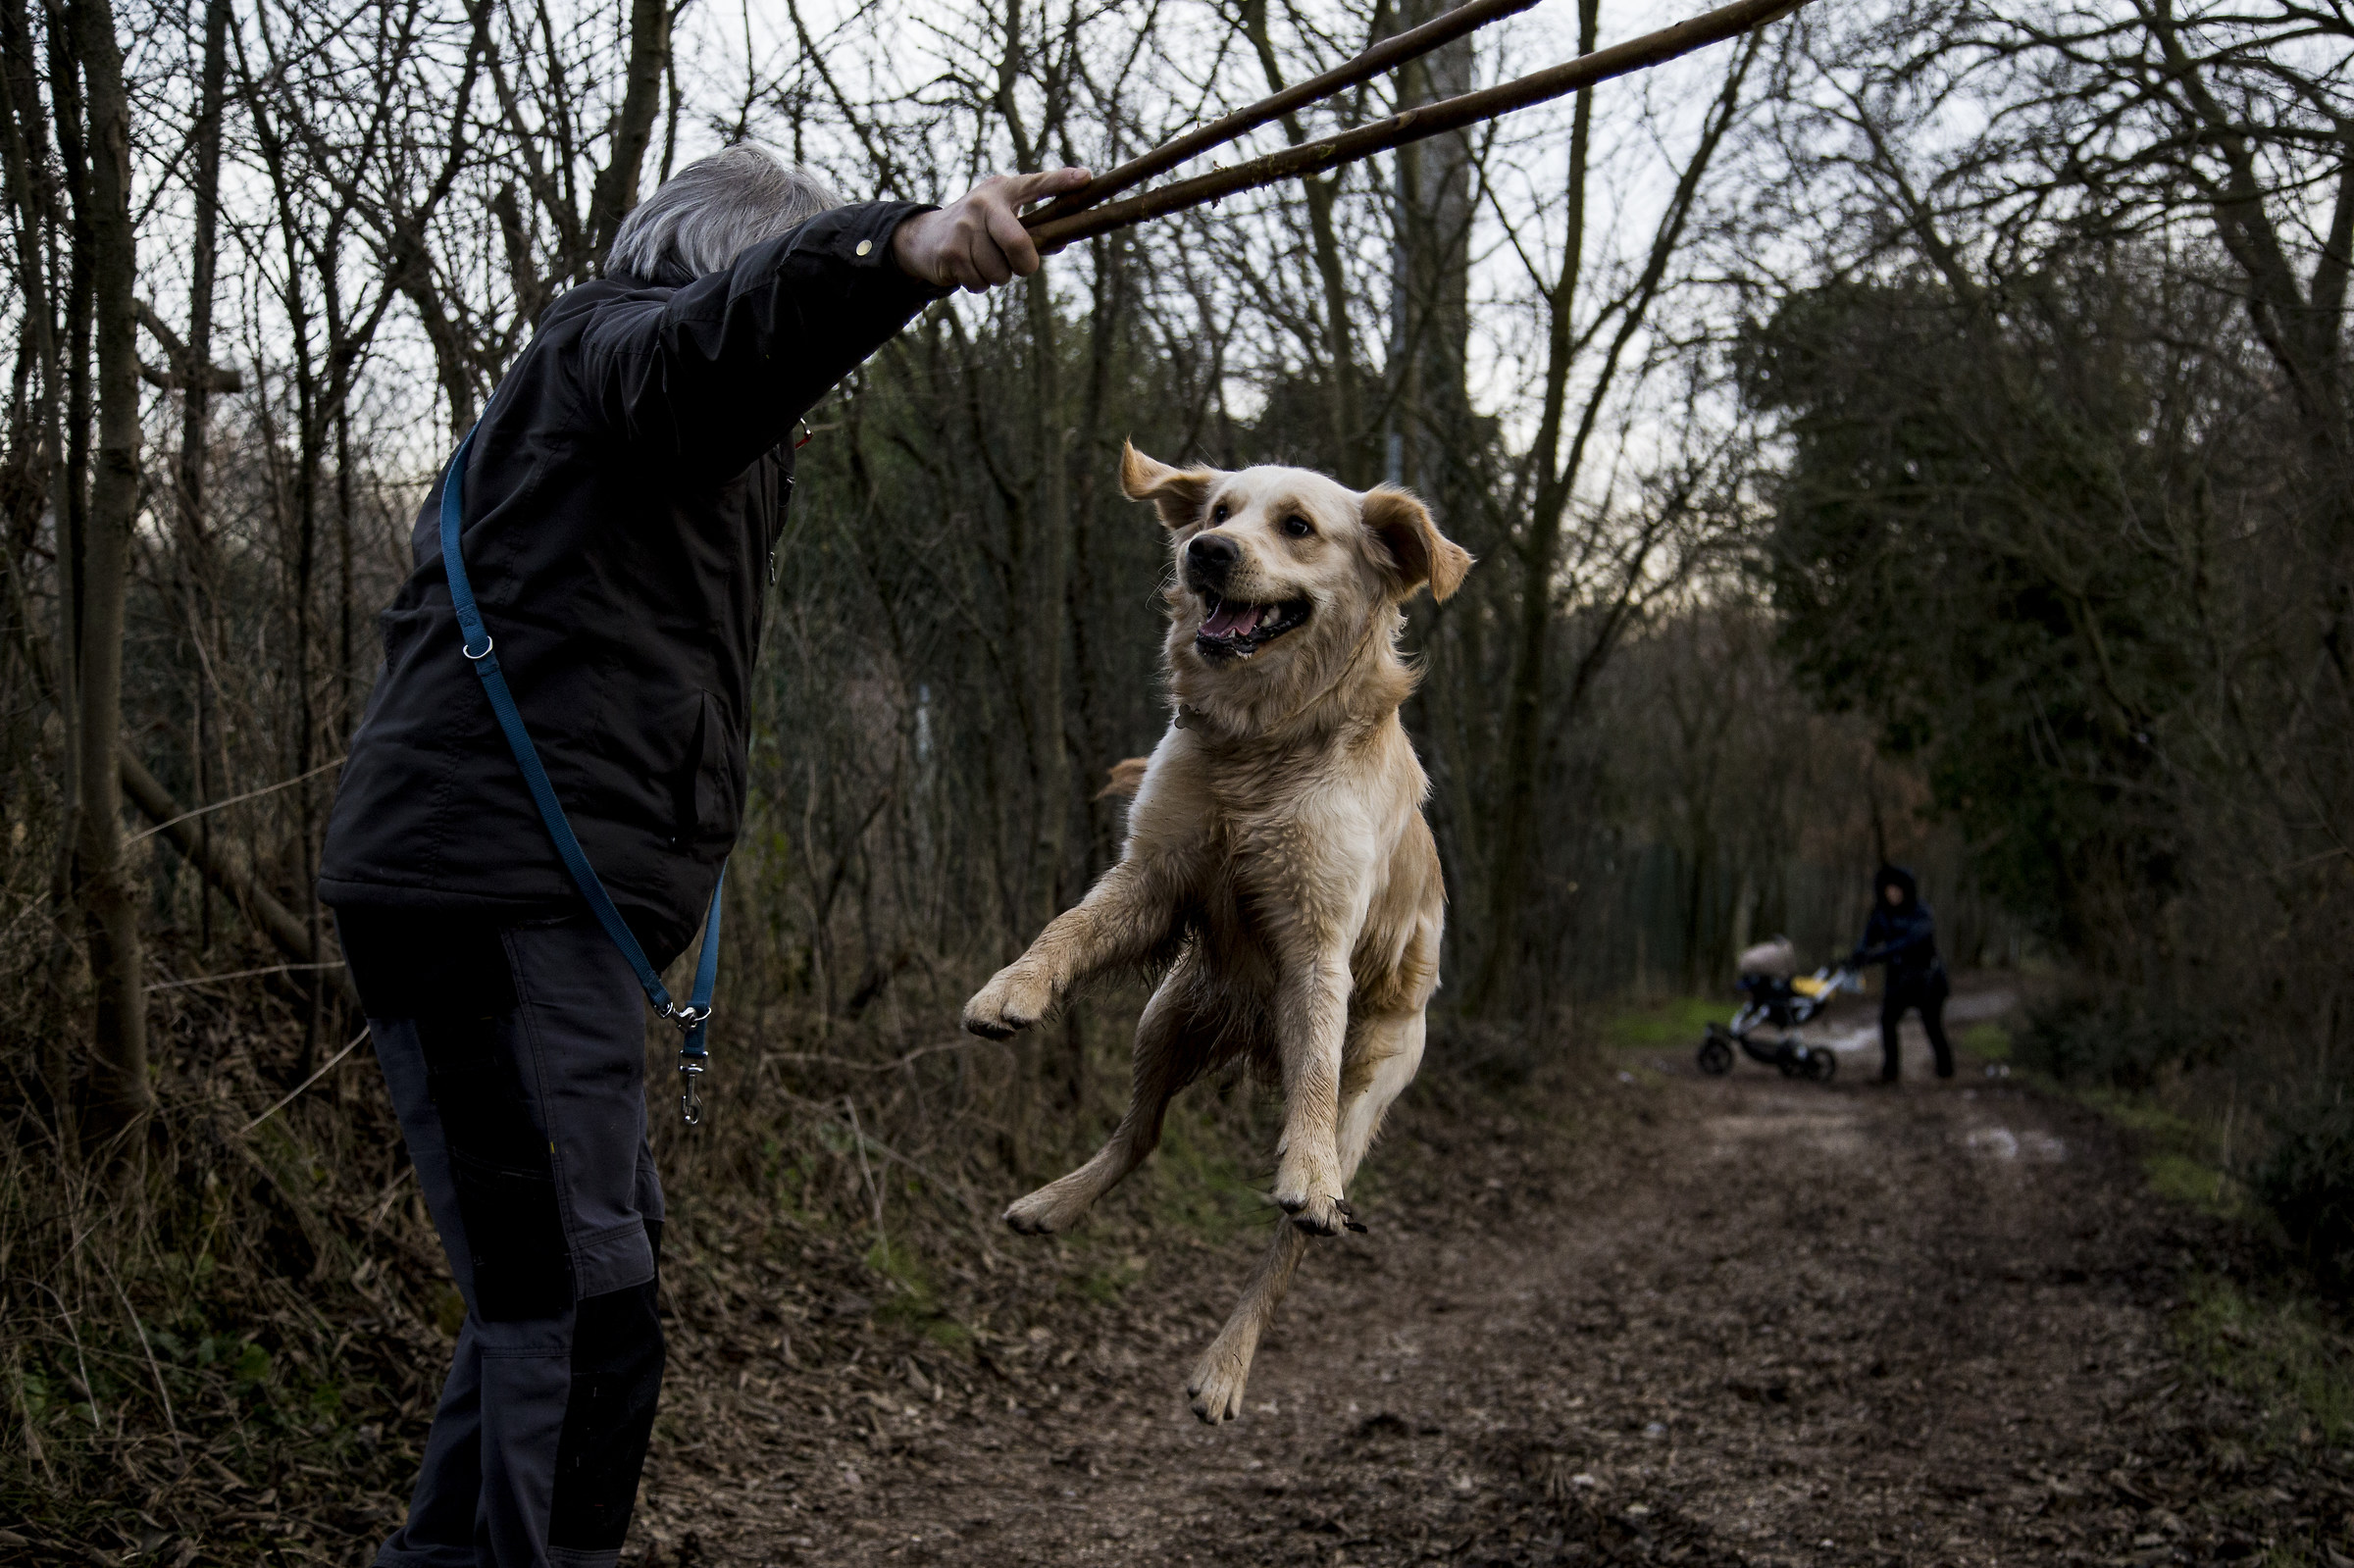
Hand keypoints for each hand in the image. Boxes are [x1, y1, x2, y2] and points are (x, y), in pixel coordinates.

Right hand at [892, 168, 1090, 292]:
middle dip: (1025, 264)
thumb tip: (1061, 242)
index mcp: (1004, 190)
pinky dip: (979, 284)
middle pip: (1020, 245)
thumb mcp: (1004, 218)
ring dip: (998, 276)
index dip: (1061, 182)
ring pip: (1000, 272)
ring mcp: (964, 227)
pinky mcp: (951, 252)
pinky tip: (969, 268)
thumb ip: (1035, 230)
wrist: (925, 236)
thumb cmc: (979, 227)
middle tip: (1021, 265)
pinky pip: (981, 283)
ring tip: (985, 261)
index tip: (1087, 178)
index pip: (1037, 185)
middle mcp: (984, 203)